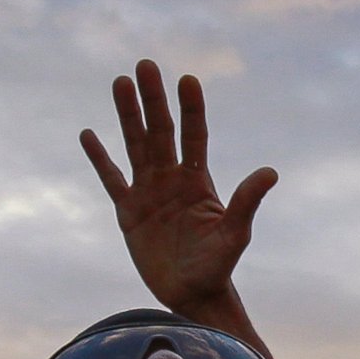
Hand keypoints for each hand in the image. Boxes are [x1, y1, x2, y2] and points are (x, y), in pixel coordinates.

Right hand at [80, 60, 277, 321]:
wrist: (192, 294)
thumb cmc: (218, 265)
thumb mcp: (235, 234)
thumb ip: (247, 202)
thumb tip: (270, 172)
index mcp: (198, 180)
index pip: (194, 135)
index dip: (191, 108)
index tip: (187, 79)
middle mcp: (172, 178)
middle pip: (161, 131)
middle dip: (153, 99)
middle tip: (144, 64)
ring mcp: (148, 191)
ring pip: (135, 145)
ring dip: (127, 115)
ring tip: (119, 82)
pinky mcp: (128, 211)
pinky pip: (111, 178)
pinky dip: (100, 158)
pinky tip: (89, 134)